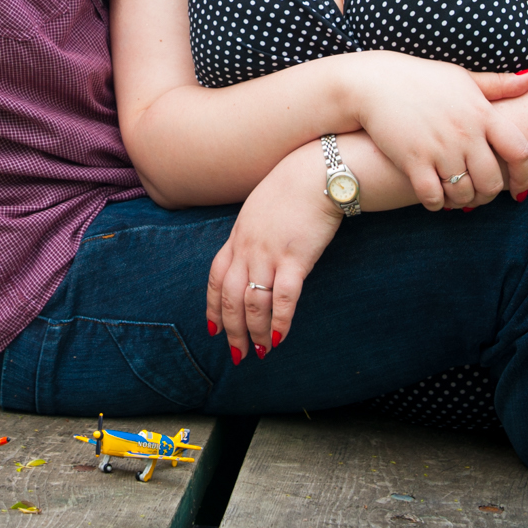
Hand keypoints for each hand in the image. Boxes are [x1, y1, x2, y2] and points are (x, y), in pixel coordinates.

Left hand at [206, 146, 341, 361]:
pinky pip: (283, 297)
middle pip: (230, 296)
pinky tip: (280, 338)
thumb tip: (252, 253)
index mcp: (237, 236)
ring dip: (255, 332)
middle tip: (237, 353)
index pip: (216, 277)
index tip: (213, 328)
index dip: (213, 306)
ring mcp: (268, 253)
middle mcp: (247, 247)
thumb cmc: (291, 188)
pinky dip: (279, 321)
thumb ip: (252, 233)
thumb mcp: (259, 209)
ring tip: (260, 352)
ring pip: (253, 302)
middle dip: (232, 329)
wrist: (314, 173)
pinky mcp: (294, 258)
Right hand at [336, 54, 527, 209]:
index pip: (520, 152)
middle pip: (492, 182)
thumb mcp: (461, 77)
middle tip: (478, 195)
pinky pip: (434, 197)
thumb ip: (498, 84)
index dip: (525, 177)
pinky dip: (437, 204)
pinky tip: (434, 198)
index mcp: (481, 113)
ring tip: (456, 197)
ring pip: (464, 194)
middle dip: (488, 195)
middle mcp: (465, 133)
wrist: (372, 82)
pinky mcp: (413, 160)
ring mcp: (439, 148)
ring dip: (463, 201)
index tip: (519, 190)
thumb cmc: (419, 78)